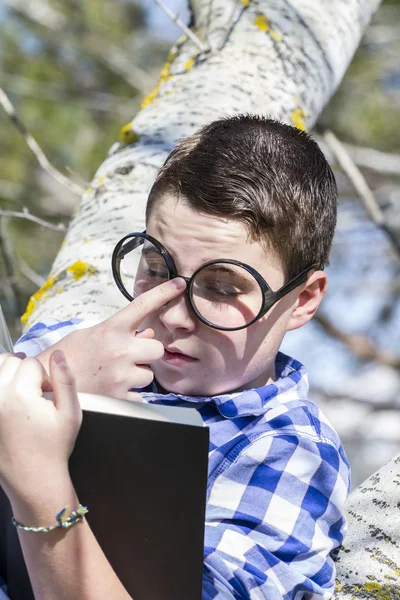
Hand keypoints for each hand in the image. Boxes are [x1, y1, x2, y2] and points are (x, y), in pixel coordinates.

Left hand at [0, 351, 80, 499]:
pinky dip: (0, 389)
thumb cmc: (54, 448)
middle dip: (24, 372)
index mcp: (20, 395)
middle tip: (34, 395)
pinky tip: (8, 401)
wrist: (33, 478)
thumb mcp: (70, 413)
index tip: (48, 395)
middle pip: (10, 361)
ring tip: (20, 394)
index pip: (31, 362)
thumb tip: (58, 355)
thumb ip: (65, 379)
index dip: (44, 377)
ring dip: (7, 375)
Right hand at [36, 278, 186, 399]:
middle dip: (147, 352)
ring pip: (149, 373)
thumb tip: (147, 334)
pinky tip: (112, 388)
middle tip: (130, 355)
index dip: (164, 292)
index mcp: (111, 330)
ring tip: (115, 374)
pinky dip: (130, 392)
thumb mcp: (90, 335)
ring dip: (137, 373)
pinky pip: (140, 394)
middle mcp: (120, 351)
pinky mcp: (120, 398)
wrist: (46, 386)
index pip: (143, 305)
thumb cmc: (66, 357)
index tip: (180, 284)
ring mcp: (122, 375)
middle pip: (157, 347)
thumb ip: (120, 333)